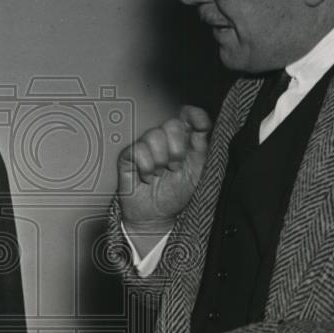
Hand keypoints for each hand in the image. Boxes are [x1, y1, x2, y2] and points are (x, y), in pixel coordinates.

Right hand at [117, 106, 211, 248]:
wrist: (156, 216)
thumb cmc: (176, 194)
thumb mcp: (197, 171)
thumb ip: (202, 146)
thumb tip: (205, 125)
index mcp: (182, 139)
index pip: (189, 116)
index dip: (194, 116)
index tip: (200, 126)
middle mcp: (164, 139)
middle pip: (172, 124)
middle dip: (177, 149)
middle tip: (175, 166)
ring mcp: (145, 145)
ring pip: (154, 136)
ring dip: (161, 161)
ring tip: (160, 174)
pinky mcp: (128, 155)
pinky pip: (138, 150)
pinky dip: (146, 168)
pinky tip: (148, 176)